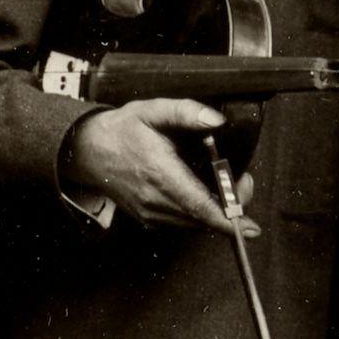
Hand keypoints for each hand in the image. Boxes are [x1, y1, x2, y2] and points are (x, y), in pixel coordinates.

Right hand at [66, 97, 250, 234]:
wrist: (88, 150)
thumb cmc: (120, 131)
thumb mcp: (152, 110)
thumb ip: (186, 113)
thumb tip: (216, 121)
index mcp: (159, 174)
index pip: (199, 205)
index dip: (228, 219)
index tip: (250, 228)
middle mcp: (155, 200)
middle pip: (204, 217)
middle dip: (231, 204)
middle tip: (241, 180)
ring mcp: (150, 213)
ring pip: (195, 223)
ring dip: (215, 209)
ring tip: (222, 183)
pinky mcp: (148, 219)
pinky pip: (182, 223)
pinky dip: (198, 212)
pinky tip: (200, 191)